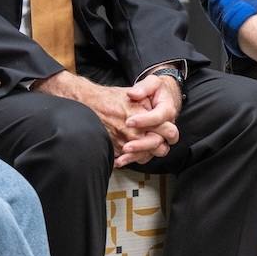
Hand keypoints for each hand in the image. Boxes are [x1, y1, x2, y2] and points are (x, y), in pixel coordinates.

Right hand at [32, 70, 178, 167]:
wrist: (86, 103)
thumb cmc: (108, 98)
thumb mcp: (133, 95)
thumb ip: (148, 105)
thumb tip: (163, 114)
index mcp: (143, 116)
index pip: (168, 130)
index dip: (170, 133)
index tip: (168, 132)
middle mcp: (135, 132)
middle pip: (159, 147)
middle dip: (161, 145)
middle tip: (160, 142)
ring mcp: (124, 142)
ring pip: (146, 156)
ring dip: (148, 153)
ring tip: (147, 147)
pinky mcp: (115, 150)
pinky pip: (130, 160)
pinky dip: (132, 157)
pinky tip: (132, 151)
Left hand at [119, 72, 181, 166]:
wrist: (165, 95)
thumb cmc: (158, 89)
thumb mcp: (152, 82)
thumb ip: (144, 87)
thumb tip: (132, 93)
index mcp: (167, 110)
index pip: (158, 118)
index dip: (144, 121)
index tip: (129, 122)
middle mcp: (167, 126)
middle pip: (159, 141)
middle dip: (142, 144)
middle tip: (126, 146)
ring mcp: (162, 136)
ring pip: (155, 151)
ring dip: (138, 155)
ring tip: (122, 157)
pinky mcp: (155, 143)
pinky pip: (148, 154)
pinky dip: (135, 158)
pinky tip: (120, 159)